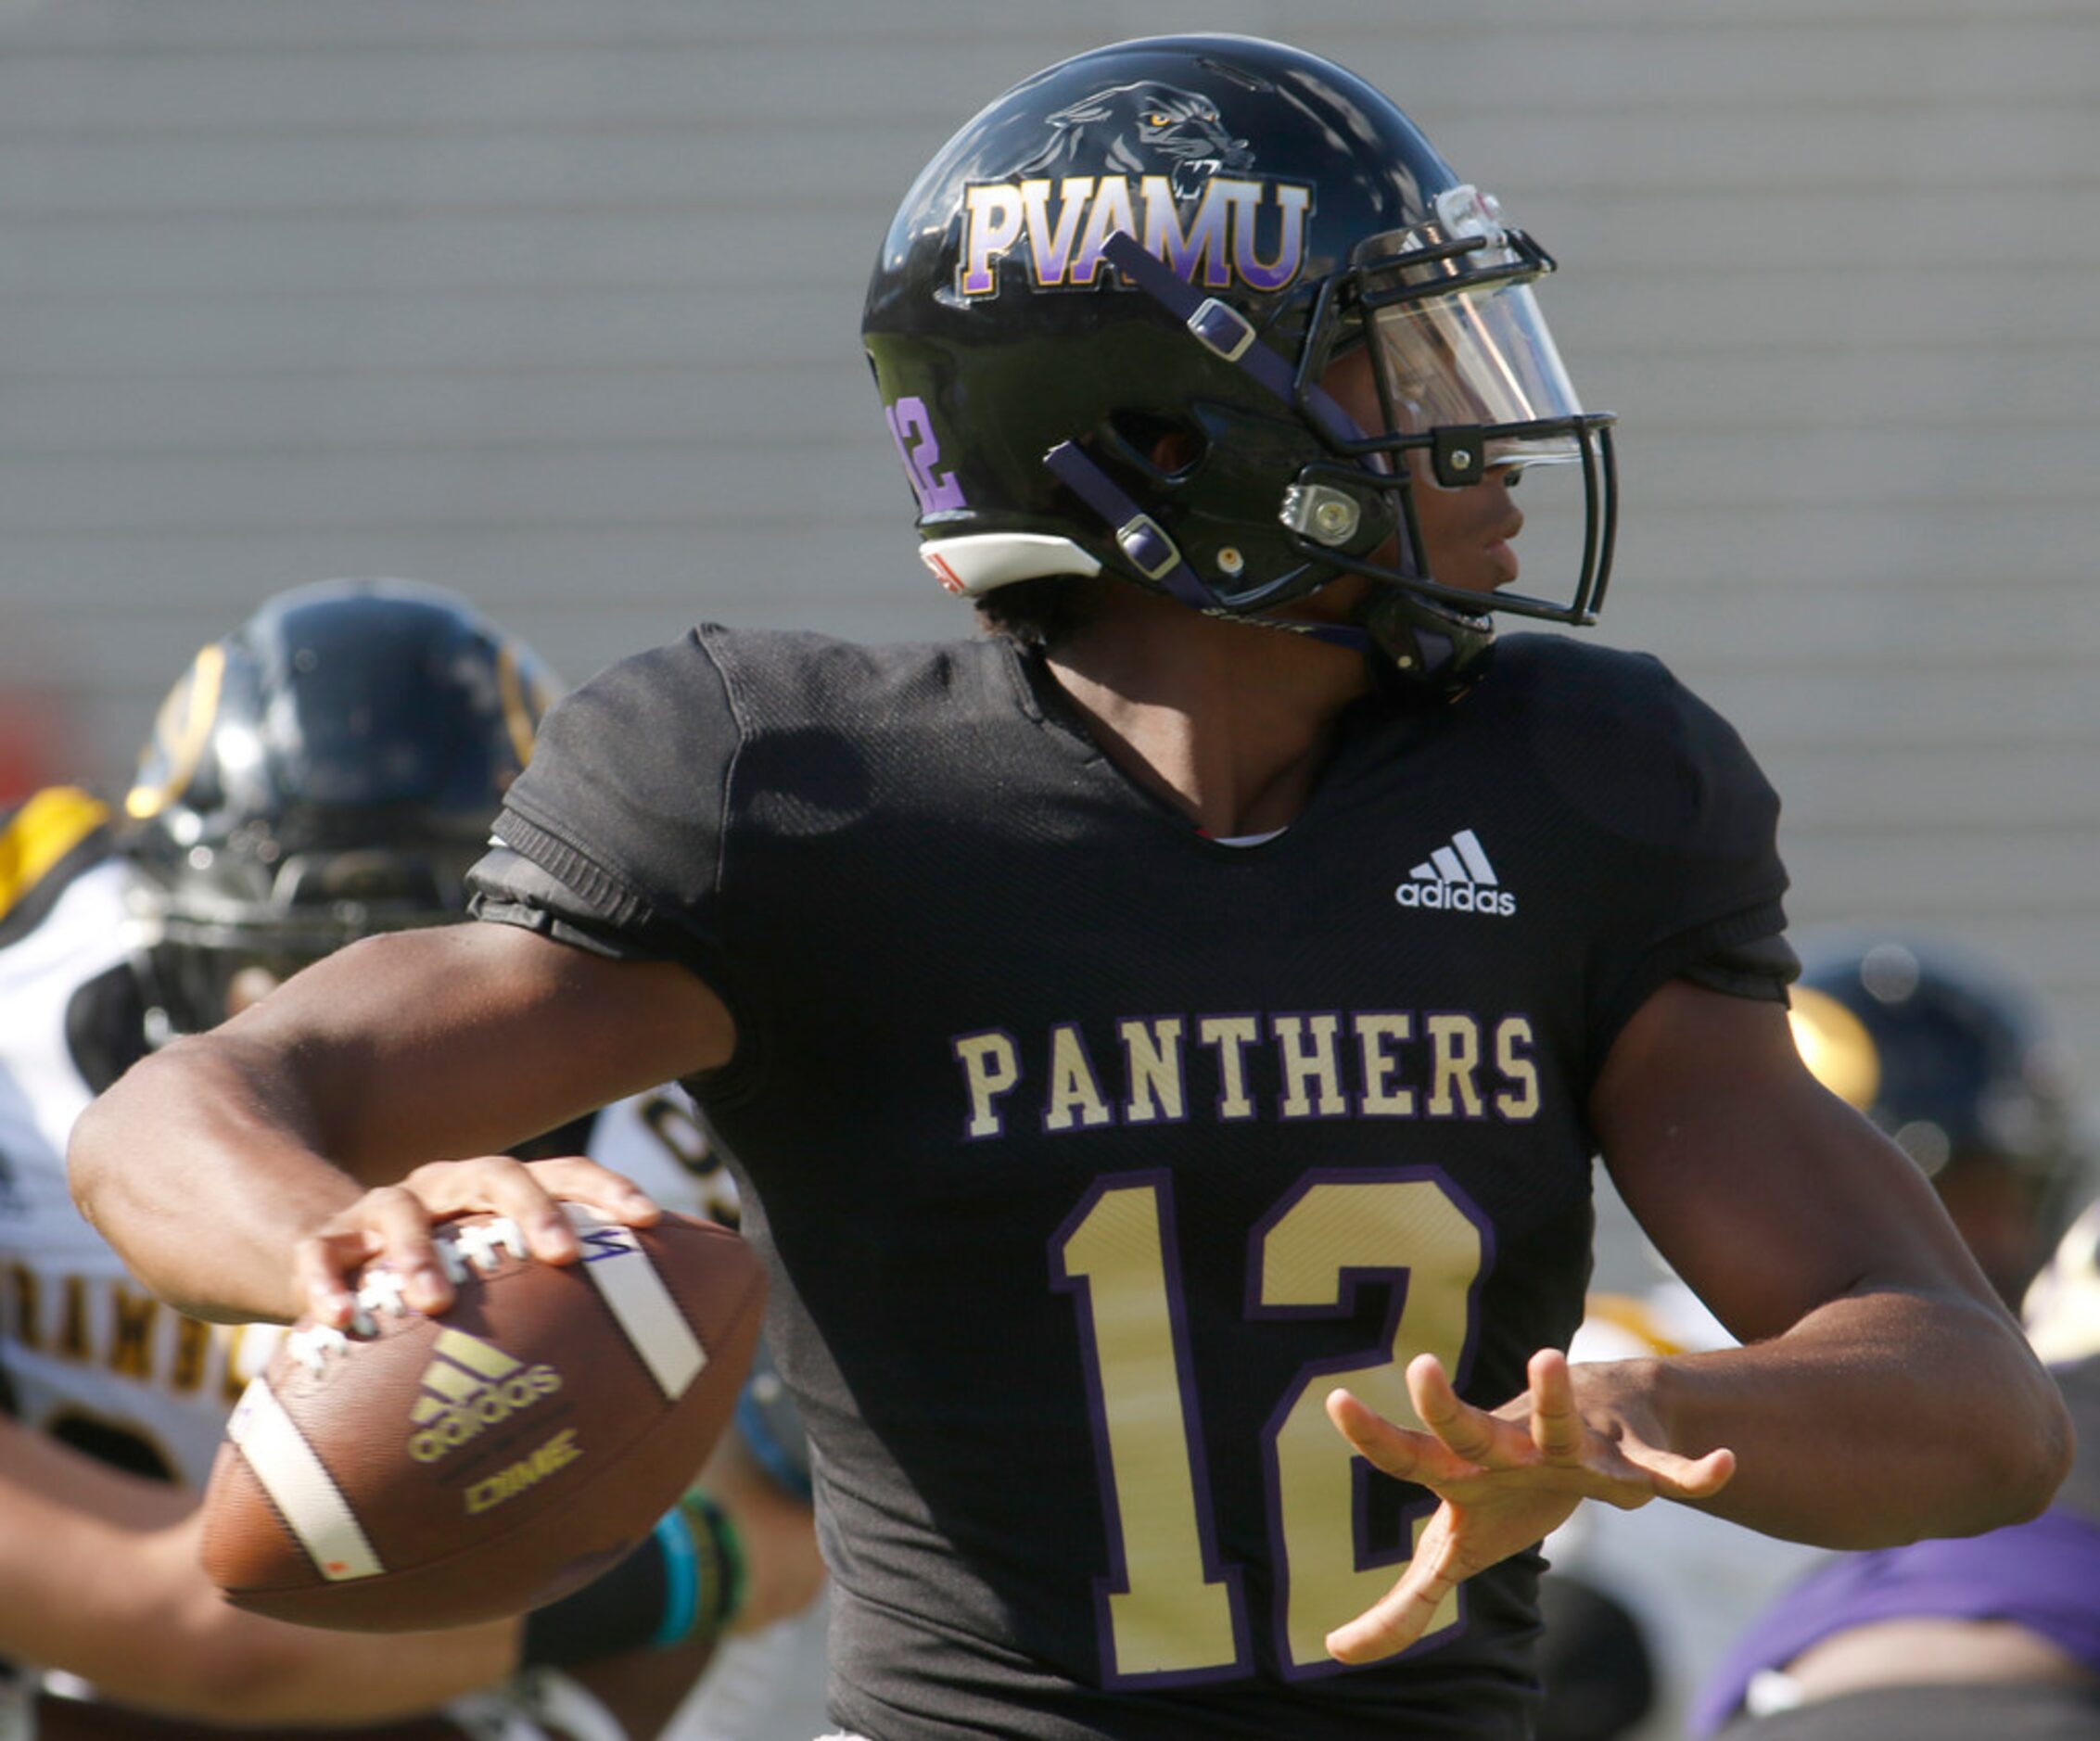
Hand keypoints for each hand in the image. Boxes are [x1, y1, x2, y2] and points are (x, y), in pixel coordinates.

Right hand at [294, 1155, 662, 1328]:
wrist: (341, 1264)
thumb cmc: (447, 1292)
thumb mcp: (497, 1292)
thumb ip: (555, 1323)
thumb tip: (637, 1408)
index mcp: (497, 1192)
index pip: (564, 1172)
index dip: (608, 1188)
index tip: (651, 1219)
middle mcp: (445, 1188)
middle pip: (494, 1174)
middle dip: (532, 1209)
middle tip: (564, 1255)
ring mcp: (381, 1210)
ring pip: (401, 1211)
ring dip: (419, 1253)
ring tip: (436, 1302)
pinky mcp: (323, 1243)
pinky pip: (318, 1257)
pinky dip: (326, 1285)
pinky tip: (340, 1321)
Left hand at [1323, 1348, 1734, 1663]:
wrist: (1595, 1421)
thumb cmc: (1509, 1489)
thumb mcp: (1458, 1546)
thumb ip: (1404, 1601)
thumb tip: (1336, 1651)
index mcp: (1462, 1470)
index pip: (1408, 1454)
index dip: (1373, 1435)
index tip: (1334, 1402)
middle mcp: (1507, 1447)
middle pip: (1471, 1429)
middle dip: (1446, 1405)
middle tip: (1421, 1368)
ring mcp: (1569, 1446)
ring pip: (1559, 1423)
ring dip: (1552, 1396)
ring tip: (1549, 1357)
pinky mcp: (1630, 1456)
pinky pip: (1663, 1469)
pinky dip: (1692, 1472)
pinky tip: (1720, 1467)